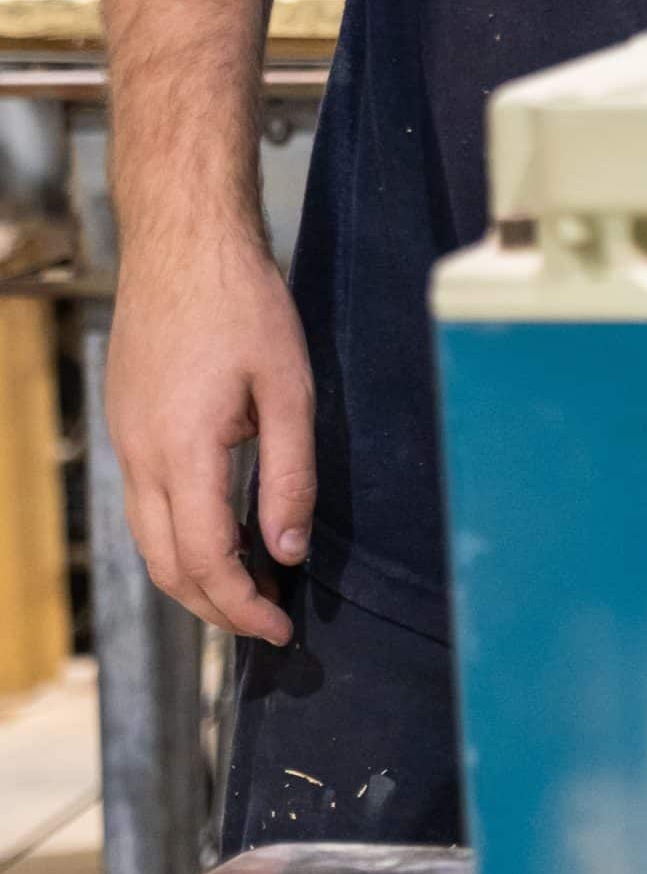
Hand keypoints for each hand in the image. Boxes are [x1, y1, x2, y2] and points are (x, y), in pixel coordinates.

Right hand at [105, 224, 313, 646]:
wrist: (183, 245)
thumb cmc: (244, 305)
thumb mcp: (289, 387)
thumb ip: (290, 473)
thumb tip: (288, 549)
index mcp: (183, 452)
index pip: (206, 560)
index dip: (242, 606)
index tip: (281, 628)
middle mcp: (141, 458)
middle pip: (167, 566)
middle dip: (216, 607)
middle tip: (267, 623)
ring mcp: (128, 443)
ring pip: (150, 541)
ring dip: (195, 578)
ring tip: (250, 589)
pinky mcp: (129, 427)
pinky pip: (146, 506)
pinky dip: (180, 537)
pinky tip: (222, 532)